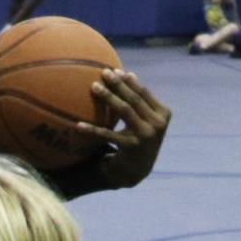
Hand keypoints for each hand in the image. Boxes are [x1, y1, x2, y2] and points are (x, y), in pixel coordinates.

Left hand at [76, 69, 169, 189]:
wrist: (136, 170)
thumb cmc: (137, 140)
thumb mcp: (144, 121)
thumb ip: (140, 103)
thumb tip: (125, 73)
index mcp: (163, 113)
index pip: (144, 93)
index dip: (129, 81)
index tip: (115, 70)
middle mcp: (157, 123)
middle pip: (134, 99)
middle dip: (118, 84)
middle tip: (103, 73)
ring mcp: (145, 135)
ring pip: (124, 110)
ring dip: (107, 97)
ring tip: (93, 87)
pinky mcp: (131, 147)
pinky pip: (108, 135)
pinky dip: (92, 130)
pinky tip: (78, 125)